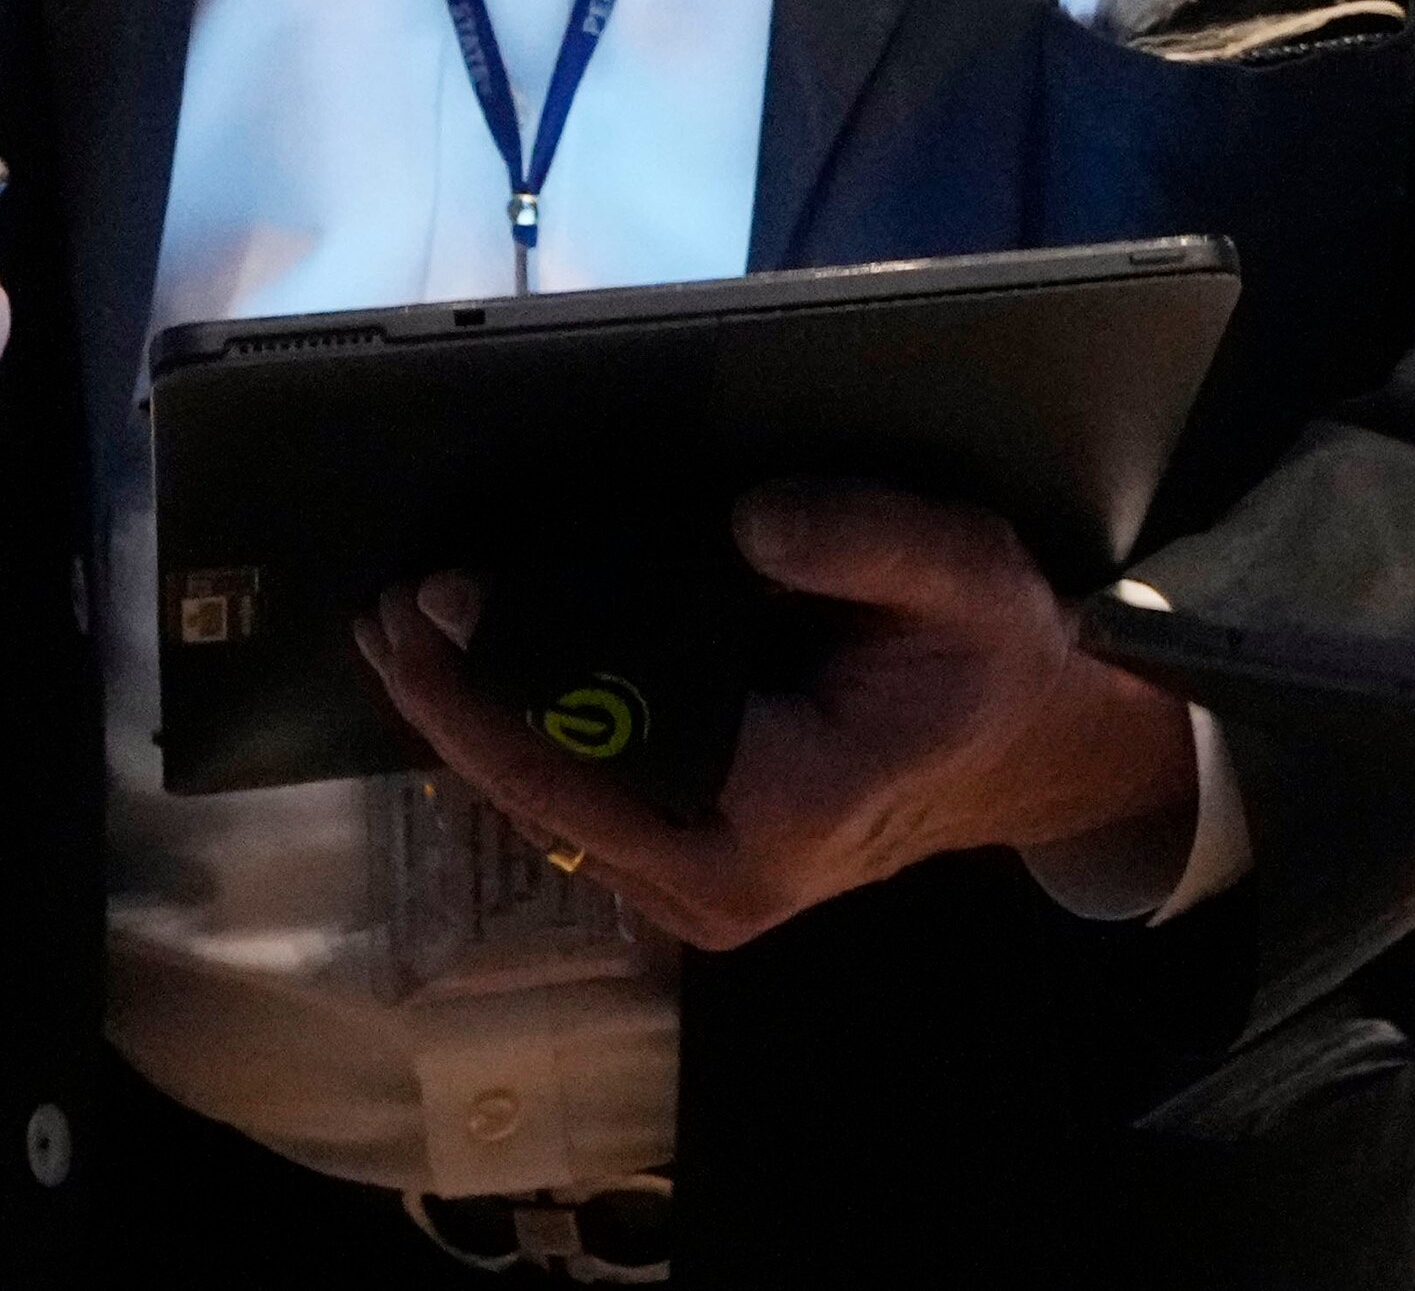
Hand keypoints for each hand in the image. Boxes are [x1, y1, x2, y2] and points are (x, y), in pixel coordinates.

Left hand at [355, 484, 1195, 950]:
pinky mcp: (687, 872)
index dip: (506, 684)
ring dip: (474, 725)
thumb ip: (864, 540)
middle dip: (458, 704)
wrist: (1029, 748)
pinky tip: (473, 674)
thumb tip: (746, 521)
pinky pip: (581, 809)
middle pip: (551, 796)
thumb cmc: (997, 659)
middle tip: (385, 613)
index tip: (438, 602)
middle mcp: (723, 883)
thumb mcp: (963, 572)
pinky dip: (522, 740)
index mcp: (784, 811)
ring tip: (401, 636)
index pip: (605, 755)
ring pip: (554, 811)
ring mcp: (699, 893)